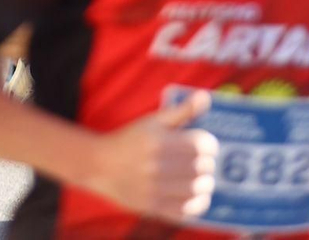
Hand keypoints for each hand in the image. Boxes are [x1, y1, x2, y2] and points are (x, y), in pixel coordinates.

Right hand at [80, 91, 217, 222]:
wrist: (100, 165)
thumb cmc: (130, 140)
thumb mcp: (152, 122)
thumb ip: (181, 111)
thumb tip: (205, 96)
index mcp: (157, 140)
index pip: (202, 145)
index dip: (209, 144)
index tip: (204, 144)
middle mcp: (156, 165)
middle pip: (202, 167)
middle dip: (207, 164)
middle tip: (201, 161)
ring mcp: (154, 188)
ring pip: (198, 189)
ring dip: (205, 183)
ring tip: (199, 178)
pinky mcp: (152, 206)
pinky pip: (187, 210)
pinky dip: (197, 204)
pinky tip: (194, 195)